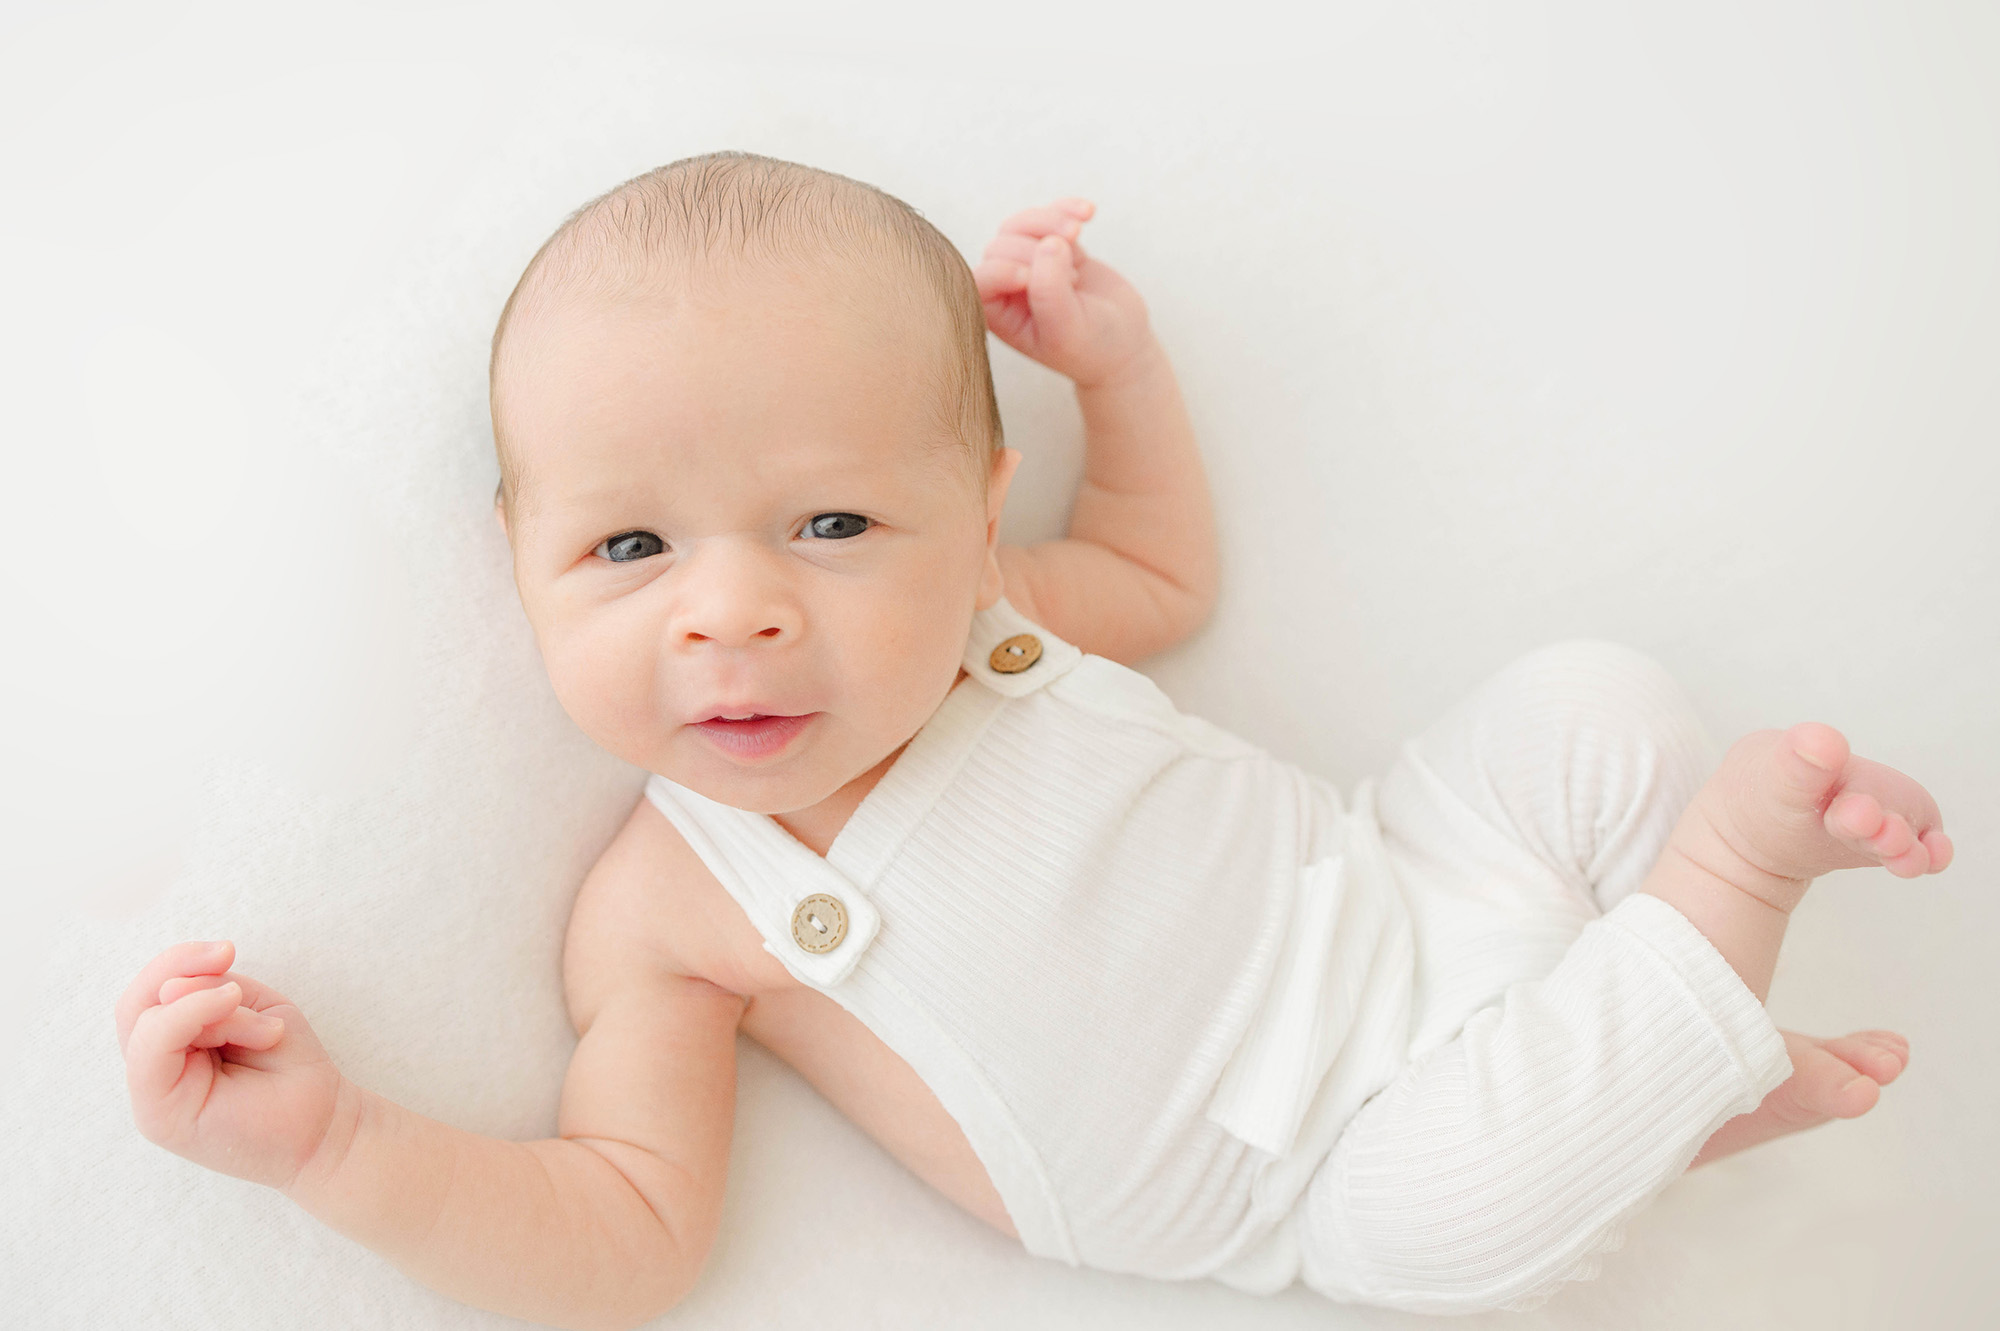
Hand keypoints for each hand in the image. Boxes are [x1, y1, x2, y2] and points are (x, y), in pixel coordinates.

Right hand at [117, 939, 348, 1190]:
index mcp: (172, 1046)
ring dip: (209, 1004)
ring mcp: (151, 1095)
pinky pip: (150, 1051)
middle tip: (228, 957)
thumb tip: (170, 989)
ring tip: (264, 1028)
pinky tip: (252, 1028)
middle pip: (133, 1004)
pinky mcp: (157, 1115)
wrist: (324, 1126)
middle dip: (181, 970)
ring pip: (143, 1023)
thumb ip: (208, 991)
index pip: (149, 993)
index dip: (180, 960)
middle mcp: (154, 1072)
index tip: (228, 950)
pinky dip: (194, 1017)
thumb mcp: (253, 1008)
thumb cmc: (290, 1068)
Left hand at [973, 198, 1154, 388]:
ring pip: (1021, 224)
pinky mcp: (1056, 247)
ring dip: (1049, 220)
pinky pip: (1050, 213)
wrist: (1126, 344)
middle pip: (1001, 245)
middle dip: (1035, 248)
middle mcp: (1008, 287)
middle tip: (1073, 278)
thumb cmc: (1092, 348)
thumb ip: (1050, 292)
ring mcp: (1032, 263)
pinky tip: (1089, 212)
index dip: (1004, 270)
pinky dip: (1067, 207)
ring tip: (1078, 230)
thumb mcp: (1068, 331)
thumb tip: (1049, 242)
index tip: (1032, 280)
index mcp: (999, 314)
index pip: (982, 278)